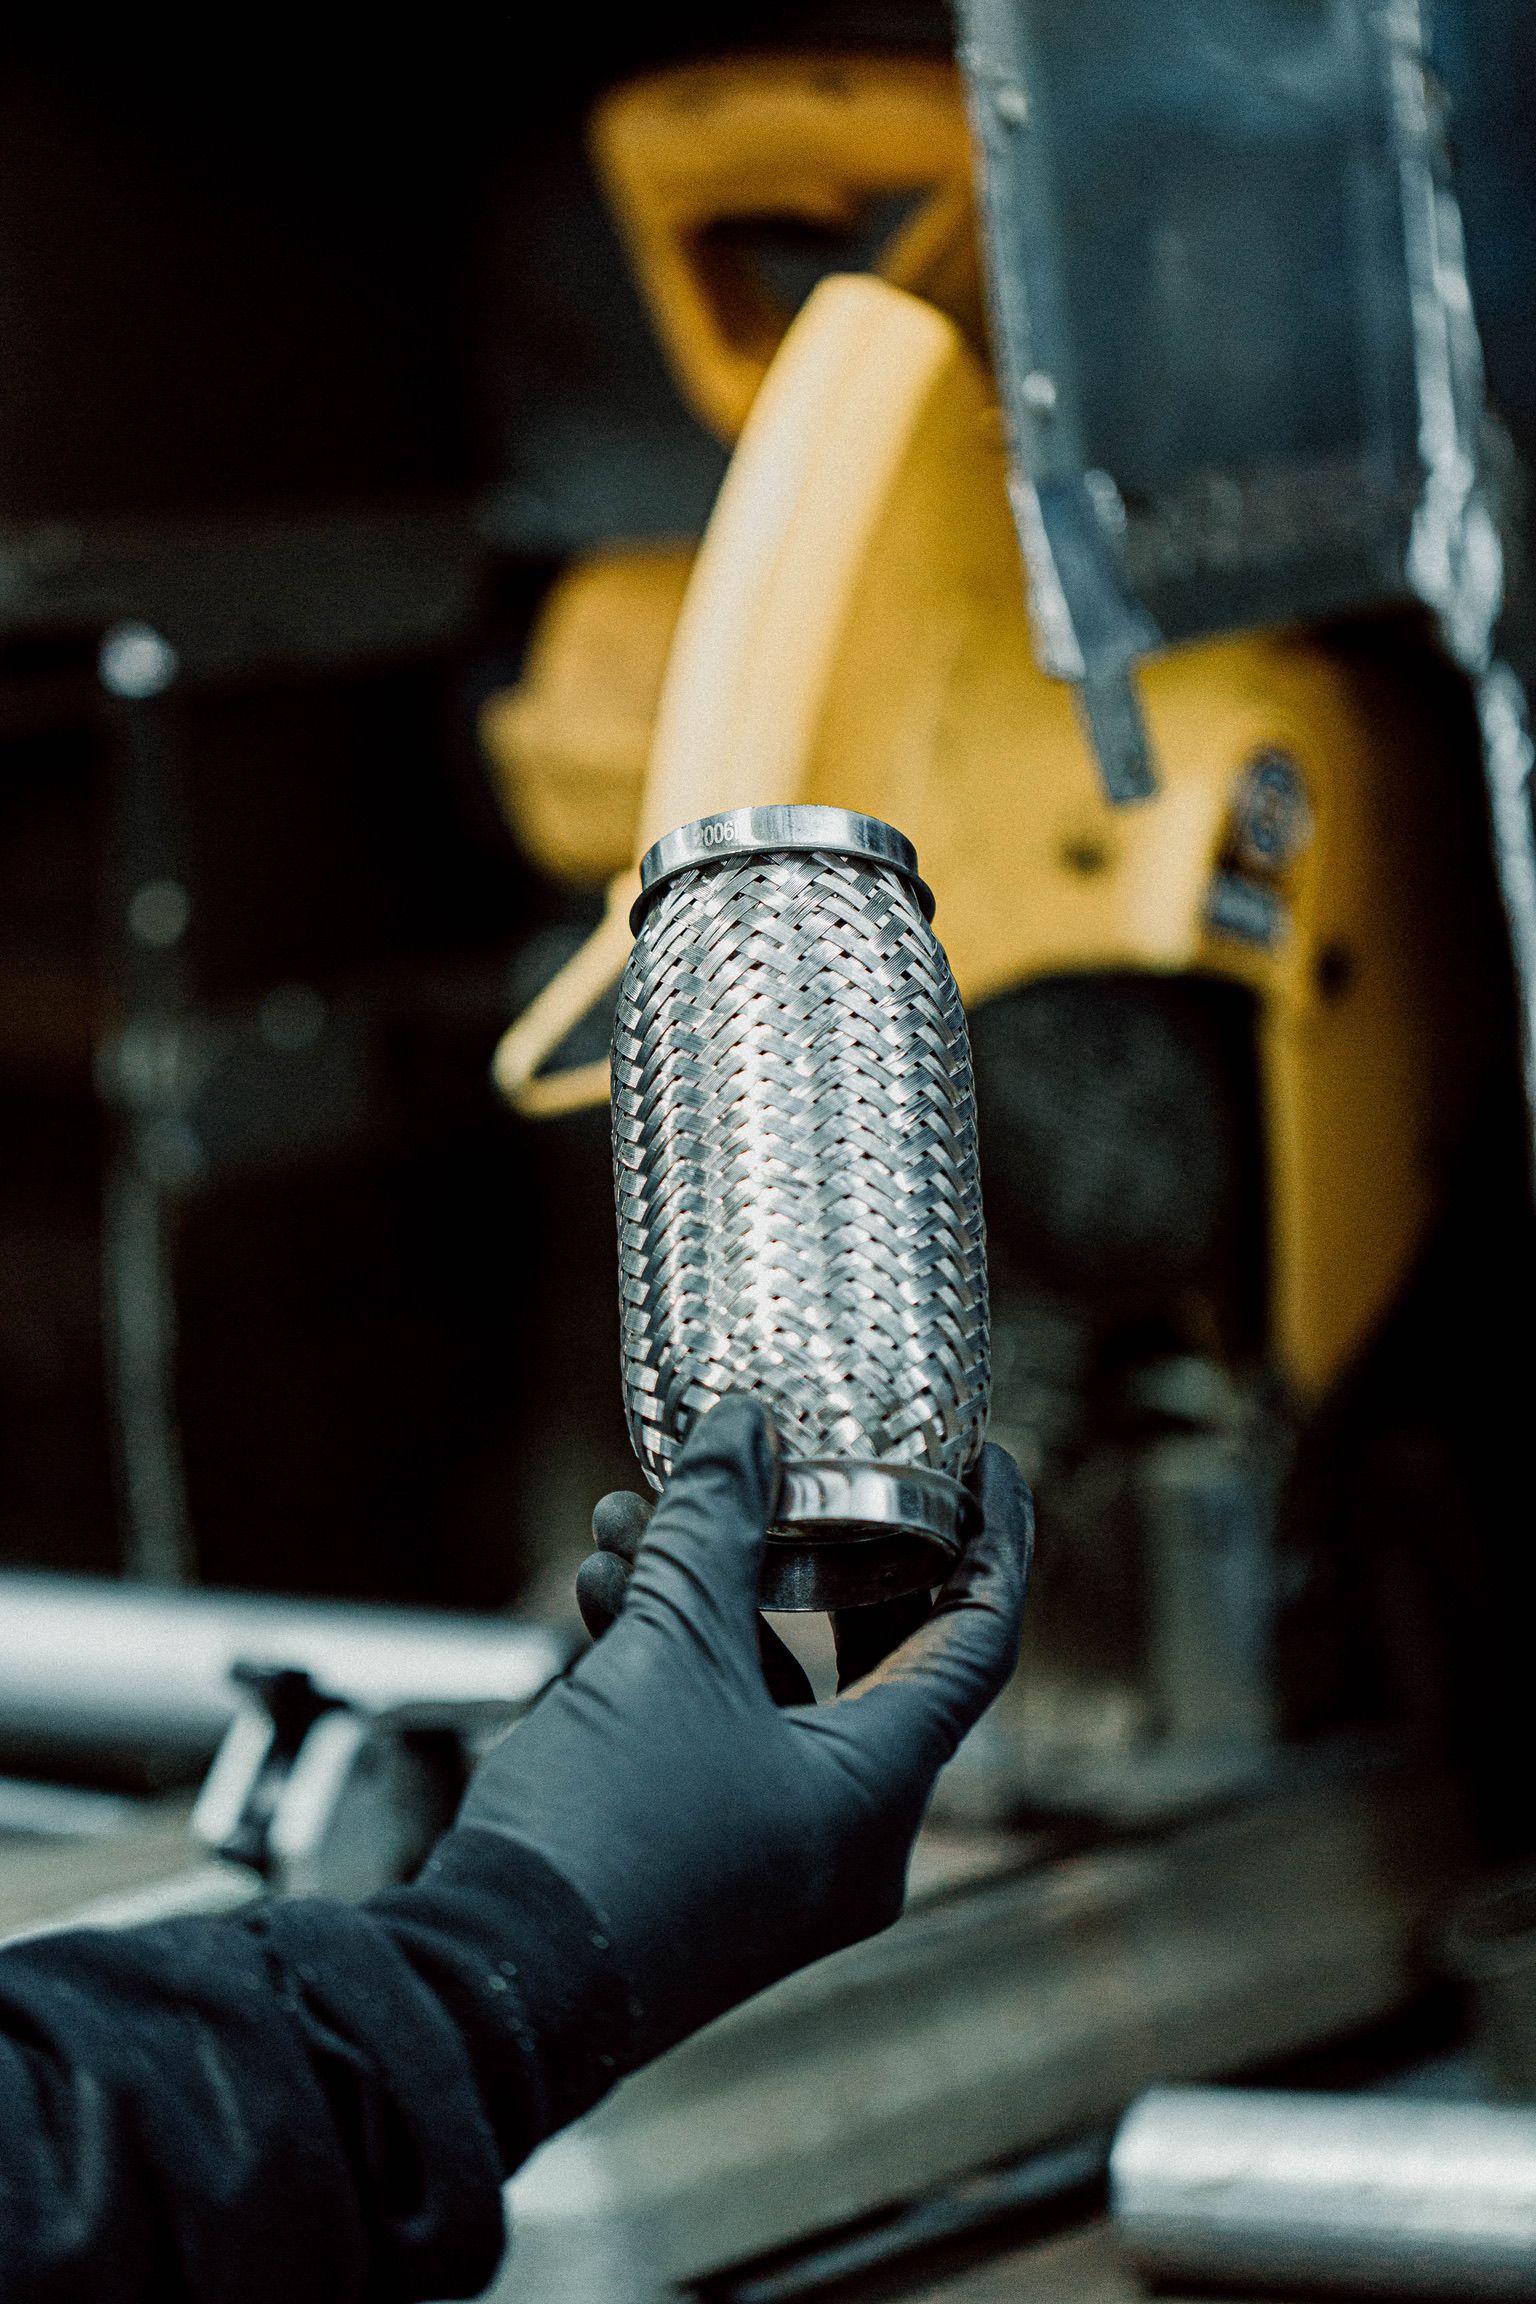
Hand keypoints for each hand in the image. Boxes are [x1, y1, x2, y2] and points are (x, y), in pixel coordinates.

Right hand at [460, 1398, 1030, 2064]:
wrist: (491, 1987)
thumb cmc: (605, 1832)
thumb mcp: (666, 1650)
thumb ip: (714, 1525)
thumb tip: (744, 1426)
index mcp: (880, 1790)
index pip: (979, 1641)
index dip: (994, 1540)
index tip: (989, 1464)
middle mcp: (852, 1838)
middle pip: (878, 1661)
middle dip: (822, 1554)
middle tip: (815, 1475)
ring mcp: (780, 1863)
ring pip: (775, 1693)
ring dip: (711, 1597)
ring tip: (631, 1519)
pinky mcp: (710, 1871)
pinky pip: (721, 1739)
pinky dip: (675, 1664)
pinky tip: (602, 1592)